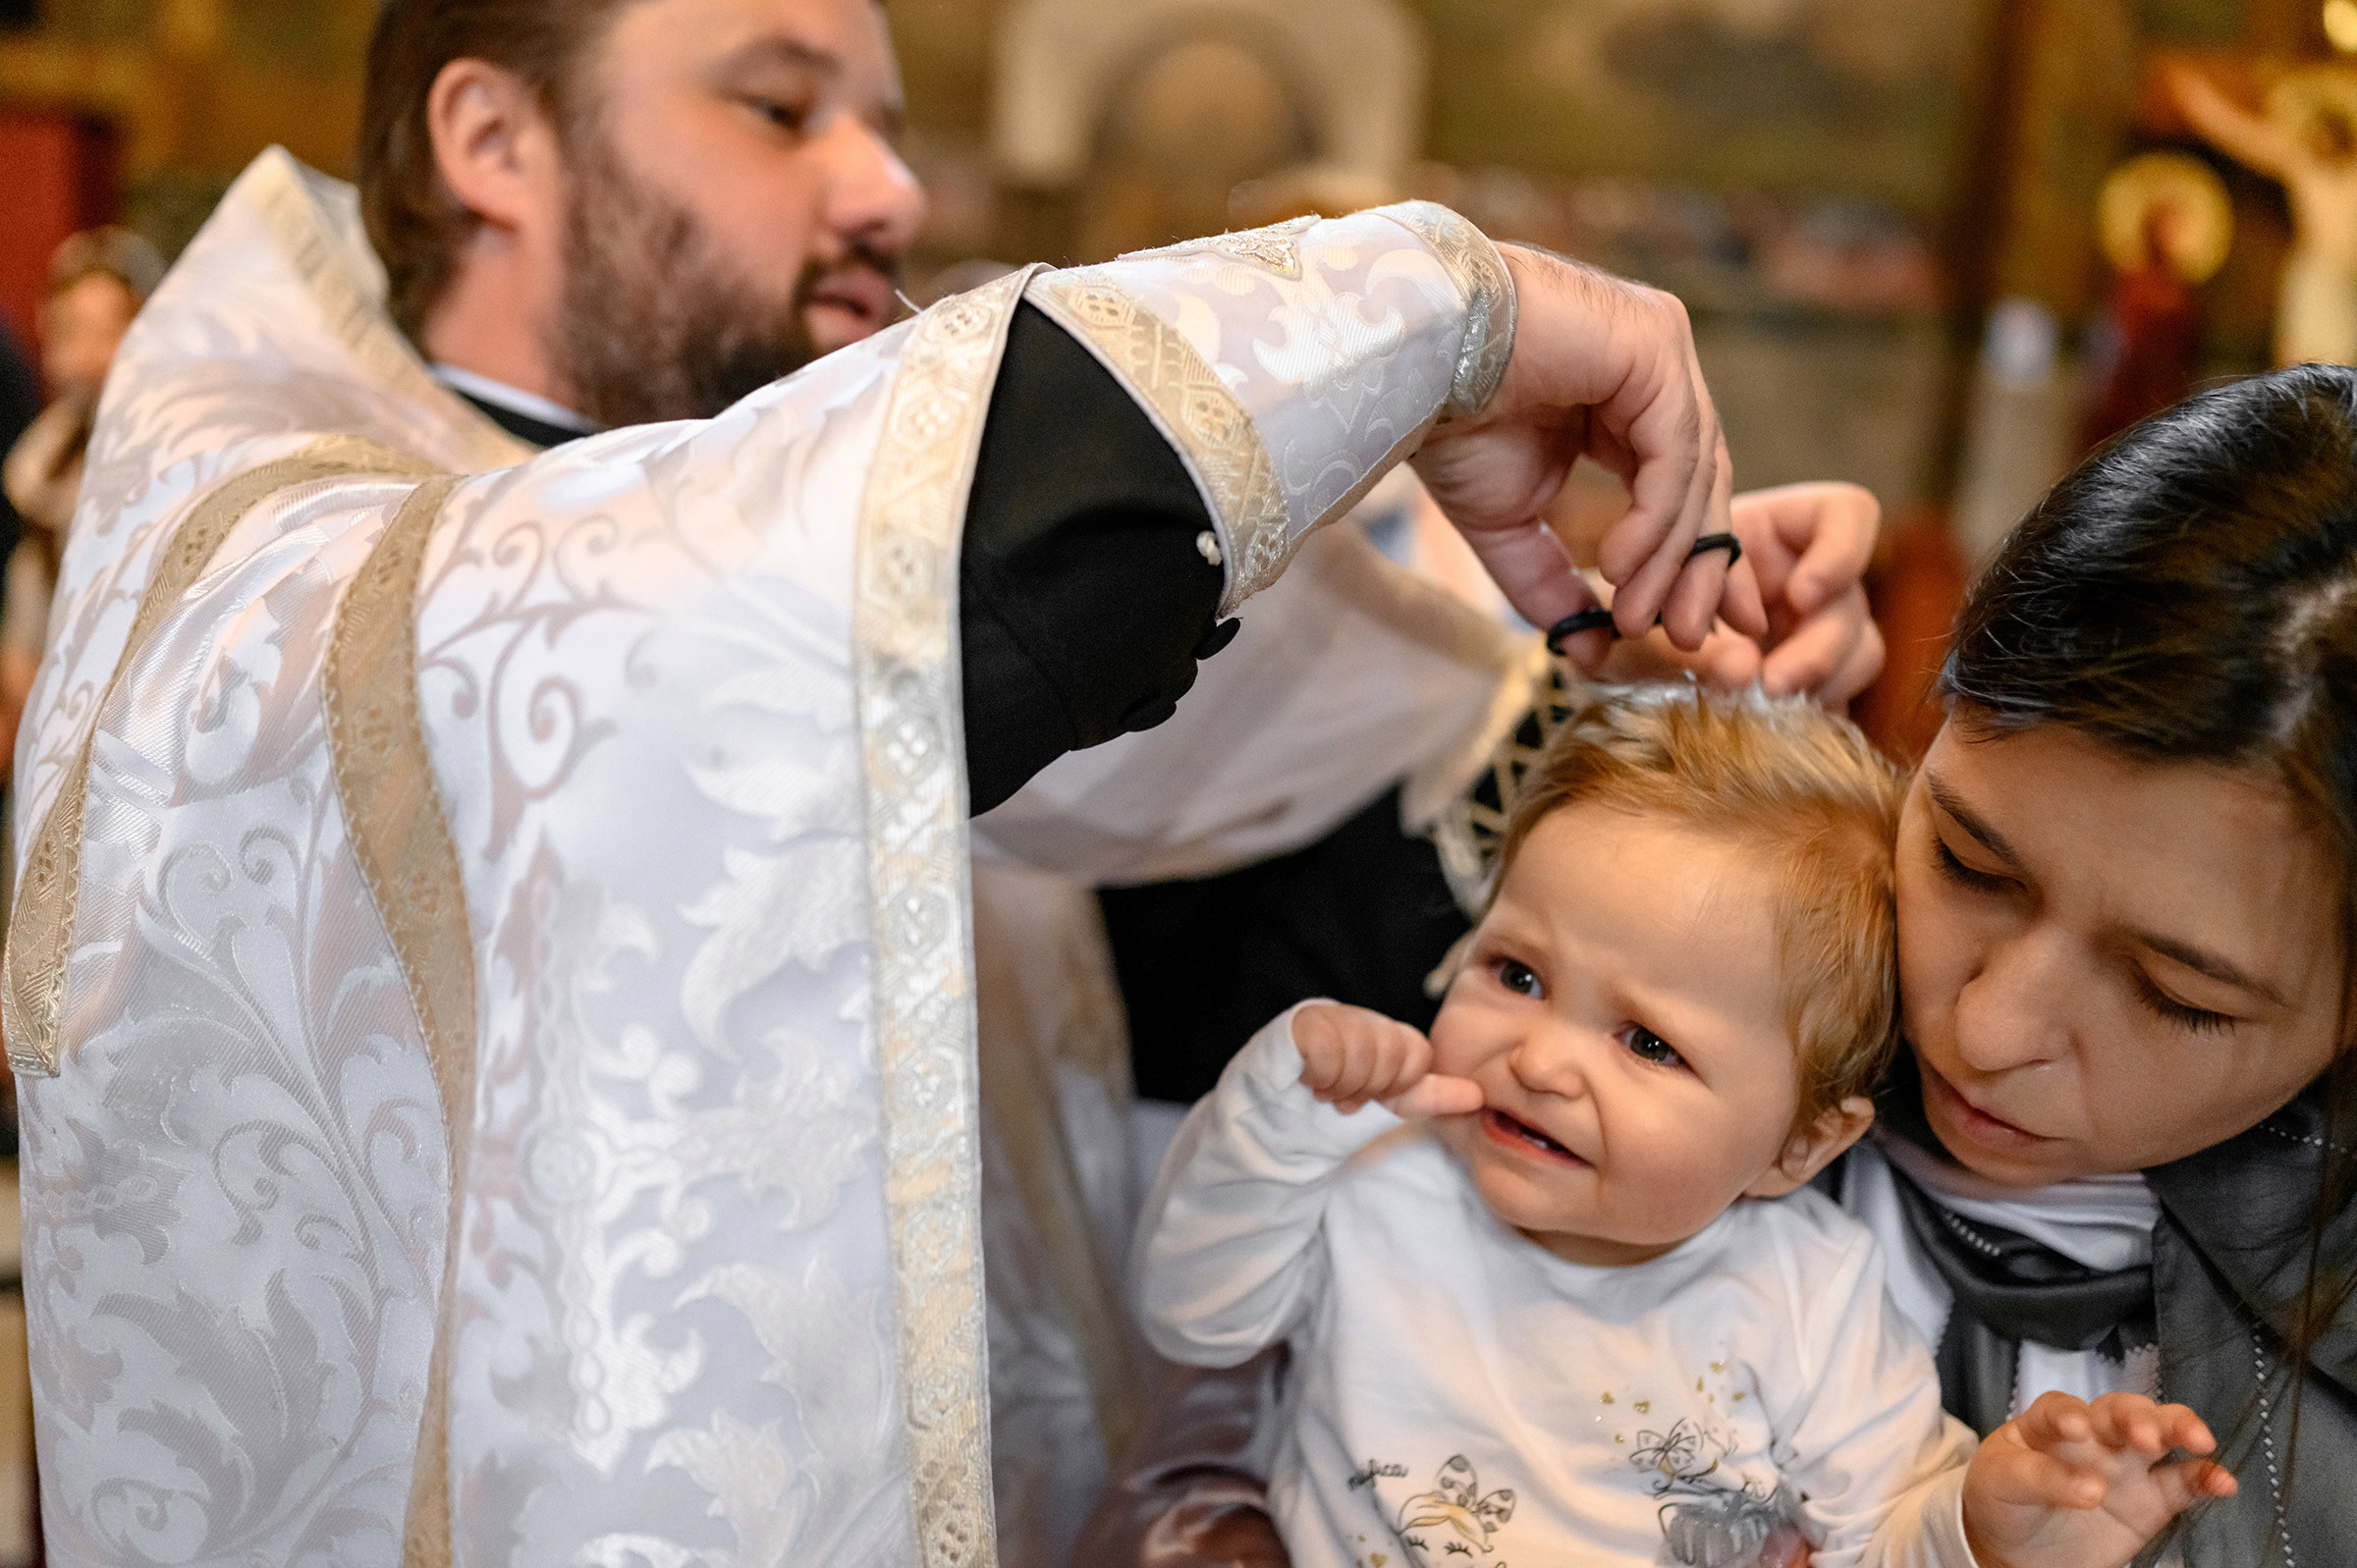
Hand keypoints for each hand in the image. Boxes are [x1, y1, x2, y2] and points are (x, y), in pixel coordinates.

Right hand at [1292, 1004, 1482, 1118]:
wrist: (1275, 1101)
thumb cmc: (1336, 1094)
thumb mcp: (1387, 1098)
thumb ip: (1432, 1096)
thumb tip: (1479, 1096)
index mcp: (1389, 1033)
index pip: (1419, 1056)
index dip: (1397, 1084)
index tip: (1374, 1095)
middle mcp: (1364, 1018)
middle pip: (1393, 1055)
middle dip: (1367, 1088)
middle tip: (1344, 1095)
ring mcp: (1333, 1017)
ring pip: (1361, 1056)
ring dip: (1340, 1087)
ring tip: (1324, 1088)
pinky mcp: (1301, 1024)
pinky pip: (1327, 1053)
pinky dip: (1320, 1078)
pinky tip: (1308, 1080)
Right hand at [1413, 246, 1767, 660]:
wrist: (1409, 358)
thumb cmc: (1447, 421)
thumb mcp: (1509, 523)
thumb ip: (1552, 581)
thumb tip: (1592, 652)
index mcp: (1627, 400)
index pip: (1683, 484)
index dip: (1691, 560)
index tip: (1692, 628)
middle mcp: (1655, 369)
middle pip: (1703, 480)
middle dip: (1698, 568)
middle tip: (1689, 639)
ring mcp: (1661, 350)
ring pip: (1693, 471)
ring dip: (1669, 557)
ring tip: (1638, 618)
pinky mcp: (1655, 344)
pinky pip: (1674, 449)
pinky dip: (1656, 517)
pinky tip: (1618, 566)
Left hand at [1577, 482, 1880, 699]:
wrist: (1609, 650)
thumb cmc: (1625, 605)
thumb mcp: (1637, 608)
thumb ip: (1681, 628)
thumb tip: (1742, 672)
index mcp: (1776, 529)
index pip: (1848, 515)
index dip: (1841, 551)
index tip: (1800, 595)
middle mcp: (1806, 574)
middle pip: (1853, 598)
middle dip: (1820, 646)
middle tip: (1769, 685)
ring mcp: (1815, 629)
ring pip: (1861, 650)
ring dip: (1821, 683)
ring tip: (1762, 709)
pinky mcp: (1813, 679)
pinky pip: (1839, 696)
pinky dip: (1810, 715)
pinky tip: (1767, 730)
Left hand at [1963, 1391, 2235, 1567]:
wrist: (2019, 1548)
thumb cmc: (2002, 1500)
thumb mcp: (2002, 1483)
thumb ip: (2041, 1478)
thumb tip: (2093, 1488)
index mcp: (2048, 1423)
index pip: (2061, 1407)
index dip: (2070, 1413)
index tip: (2078, 1430)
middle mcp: (2093, 1434)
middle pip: (2120, 1411)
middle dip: (2137, 1416)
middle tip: (2145, 1436)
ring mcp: (2126, 1463)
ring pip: (2159, 1432)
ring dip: (2179, 1429)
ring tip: (2198, 1440)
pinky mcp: (2152, 1498)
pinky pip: (2184, 1482)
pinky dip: (2207, 1477)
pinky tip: (2224, 1482)